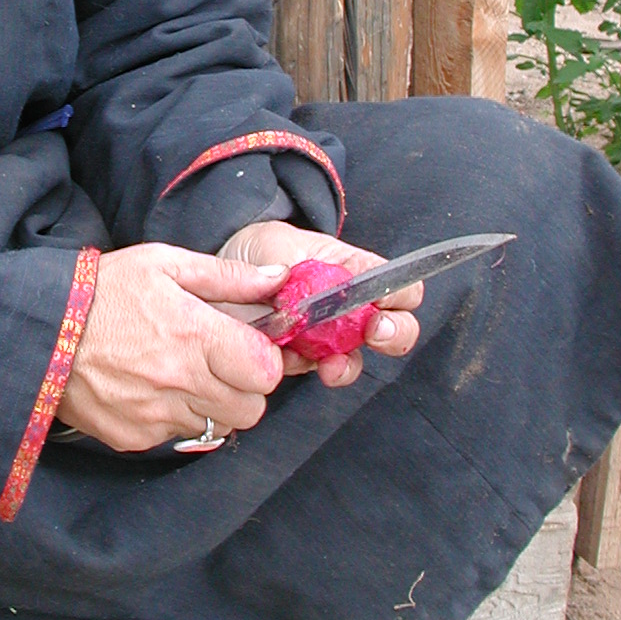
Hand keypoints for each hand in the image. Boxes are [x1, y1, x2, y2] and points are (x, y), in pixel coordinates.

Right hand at [56, 245, 289, 452]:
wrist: (38, 330)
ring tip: (182, 374)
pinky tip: (151, 389)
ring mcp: (155, 416)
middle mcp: (179, 382)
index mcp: (194, 335)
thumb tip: (279, 280)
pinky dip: (174, 418)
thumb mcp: (164, 263)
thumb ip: (227, 276)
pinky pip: (176, 437)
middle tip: (220, 364)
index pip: (266, 373)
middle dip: (244, 388)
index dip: (263, 361)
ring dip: (211, 404)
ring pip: (217, 426)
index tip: (247, 348)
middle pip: (251, 409)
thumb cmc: (103, 290)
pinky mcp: (134, 437)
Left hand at [217, 221, 421, 388]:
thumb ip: (299, 267)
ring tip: (331, 365)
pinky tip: (283, 357)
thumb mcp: (279, 246)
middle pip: (397, 331)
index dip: (401, 296)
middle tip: (375, 332)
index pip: (401, 287)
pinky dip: (298, 368)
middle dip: (393, 335)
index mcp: (358, 273)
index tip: (383, 301)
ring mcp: (329, 339)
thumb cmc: (259, 253)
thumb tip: (315, 298)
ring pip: (355, 361)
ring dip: (346, 366)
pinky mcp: (301, 360)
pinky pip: (311, 372)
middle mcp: (352, 310)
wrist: (219, 279)